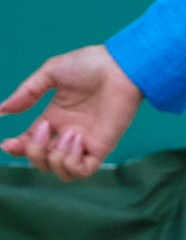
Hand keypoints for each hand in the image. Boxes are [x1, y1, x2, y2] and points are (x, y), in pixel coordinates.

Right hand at [1, 46, 143, 181]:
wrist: (118, 67)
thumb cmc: (88, 65)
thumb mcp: (50, 75)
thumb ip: (26, 94)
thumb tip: (1, 111)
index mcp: (54, 118)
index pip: (31, 143)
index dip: (18, 148)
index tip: (8, 144)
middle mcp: (67, 134)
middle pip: (43, 162)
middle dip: (33, 152)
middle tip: (42, 128)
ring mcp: (85, 143)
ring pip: (62, 173)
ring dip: (55, 157)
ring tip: (66, 133)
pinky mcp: (102, 148)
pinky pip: (83, 171)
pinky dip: (72, 161)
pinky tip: (76, 138)